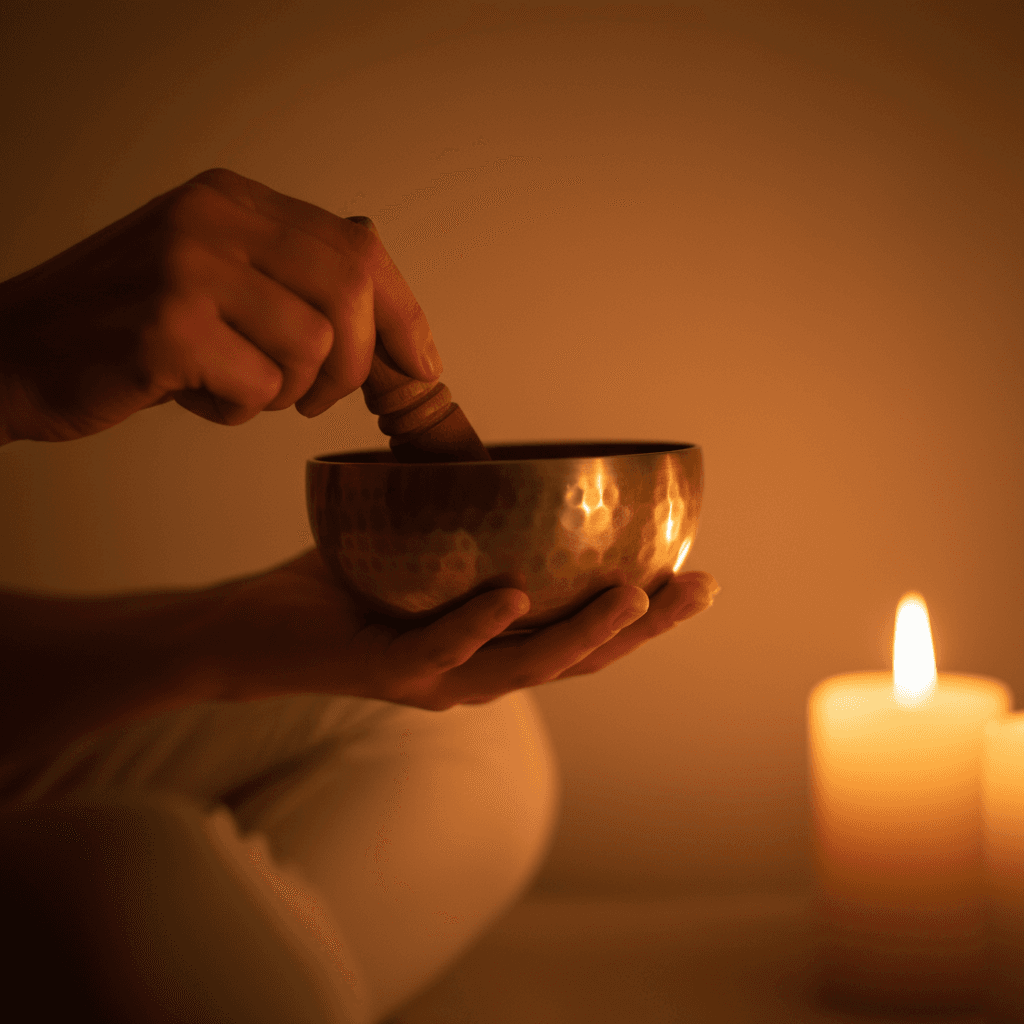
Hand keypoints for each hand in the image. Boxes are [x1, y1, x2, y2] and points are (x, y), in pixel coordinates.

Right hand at [0, 168, 439, 442]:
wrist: (13, 350)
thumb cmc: (124, 325)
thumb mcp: (212, 276)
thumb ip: (291, 278)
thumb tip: (394, 316)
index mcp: (232, 200)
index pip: (358, 248)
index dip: (403, 313)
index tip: (421, 362)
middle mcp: (212, 220)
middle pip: (351, 295)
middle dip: (354, 366)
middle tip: (317, 395)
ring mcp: (186, 270)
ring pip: (315, 347)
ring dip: (288, 390)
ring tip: (238, 386)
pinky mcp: (166, 329)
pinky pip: (260, 387)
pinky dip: (240, 409)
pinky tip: (196, 395)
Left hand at [200, 549, 719, 709]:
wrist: (253, 627)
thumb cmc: (339, 580)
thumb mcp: (417, 540)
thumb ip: (465, 507)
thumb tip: (502, 444)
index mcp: (493, 642)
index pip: (583, 635)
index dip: (646, 616)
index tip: (698, 575)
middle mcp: (476, 669)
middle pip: (577, 659)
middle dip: (644, 628)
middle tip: (699, 588)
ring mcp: (434, 679)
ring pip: (524, 666)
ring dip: (583, 634)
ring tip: (635, 597)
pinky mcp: (384, 672)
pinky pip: (439, 651)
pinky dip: (477, 624)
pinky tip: (513, 595)